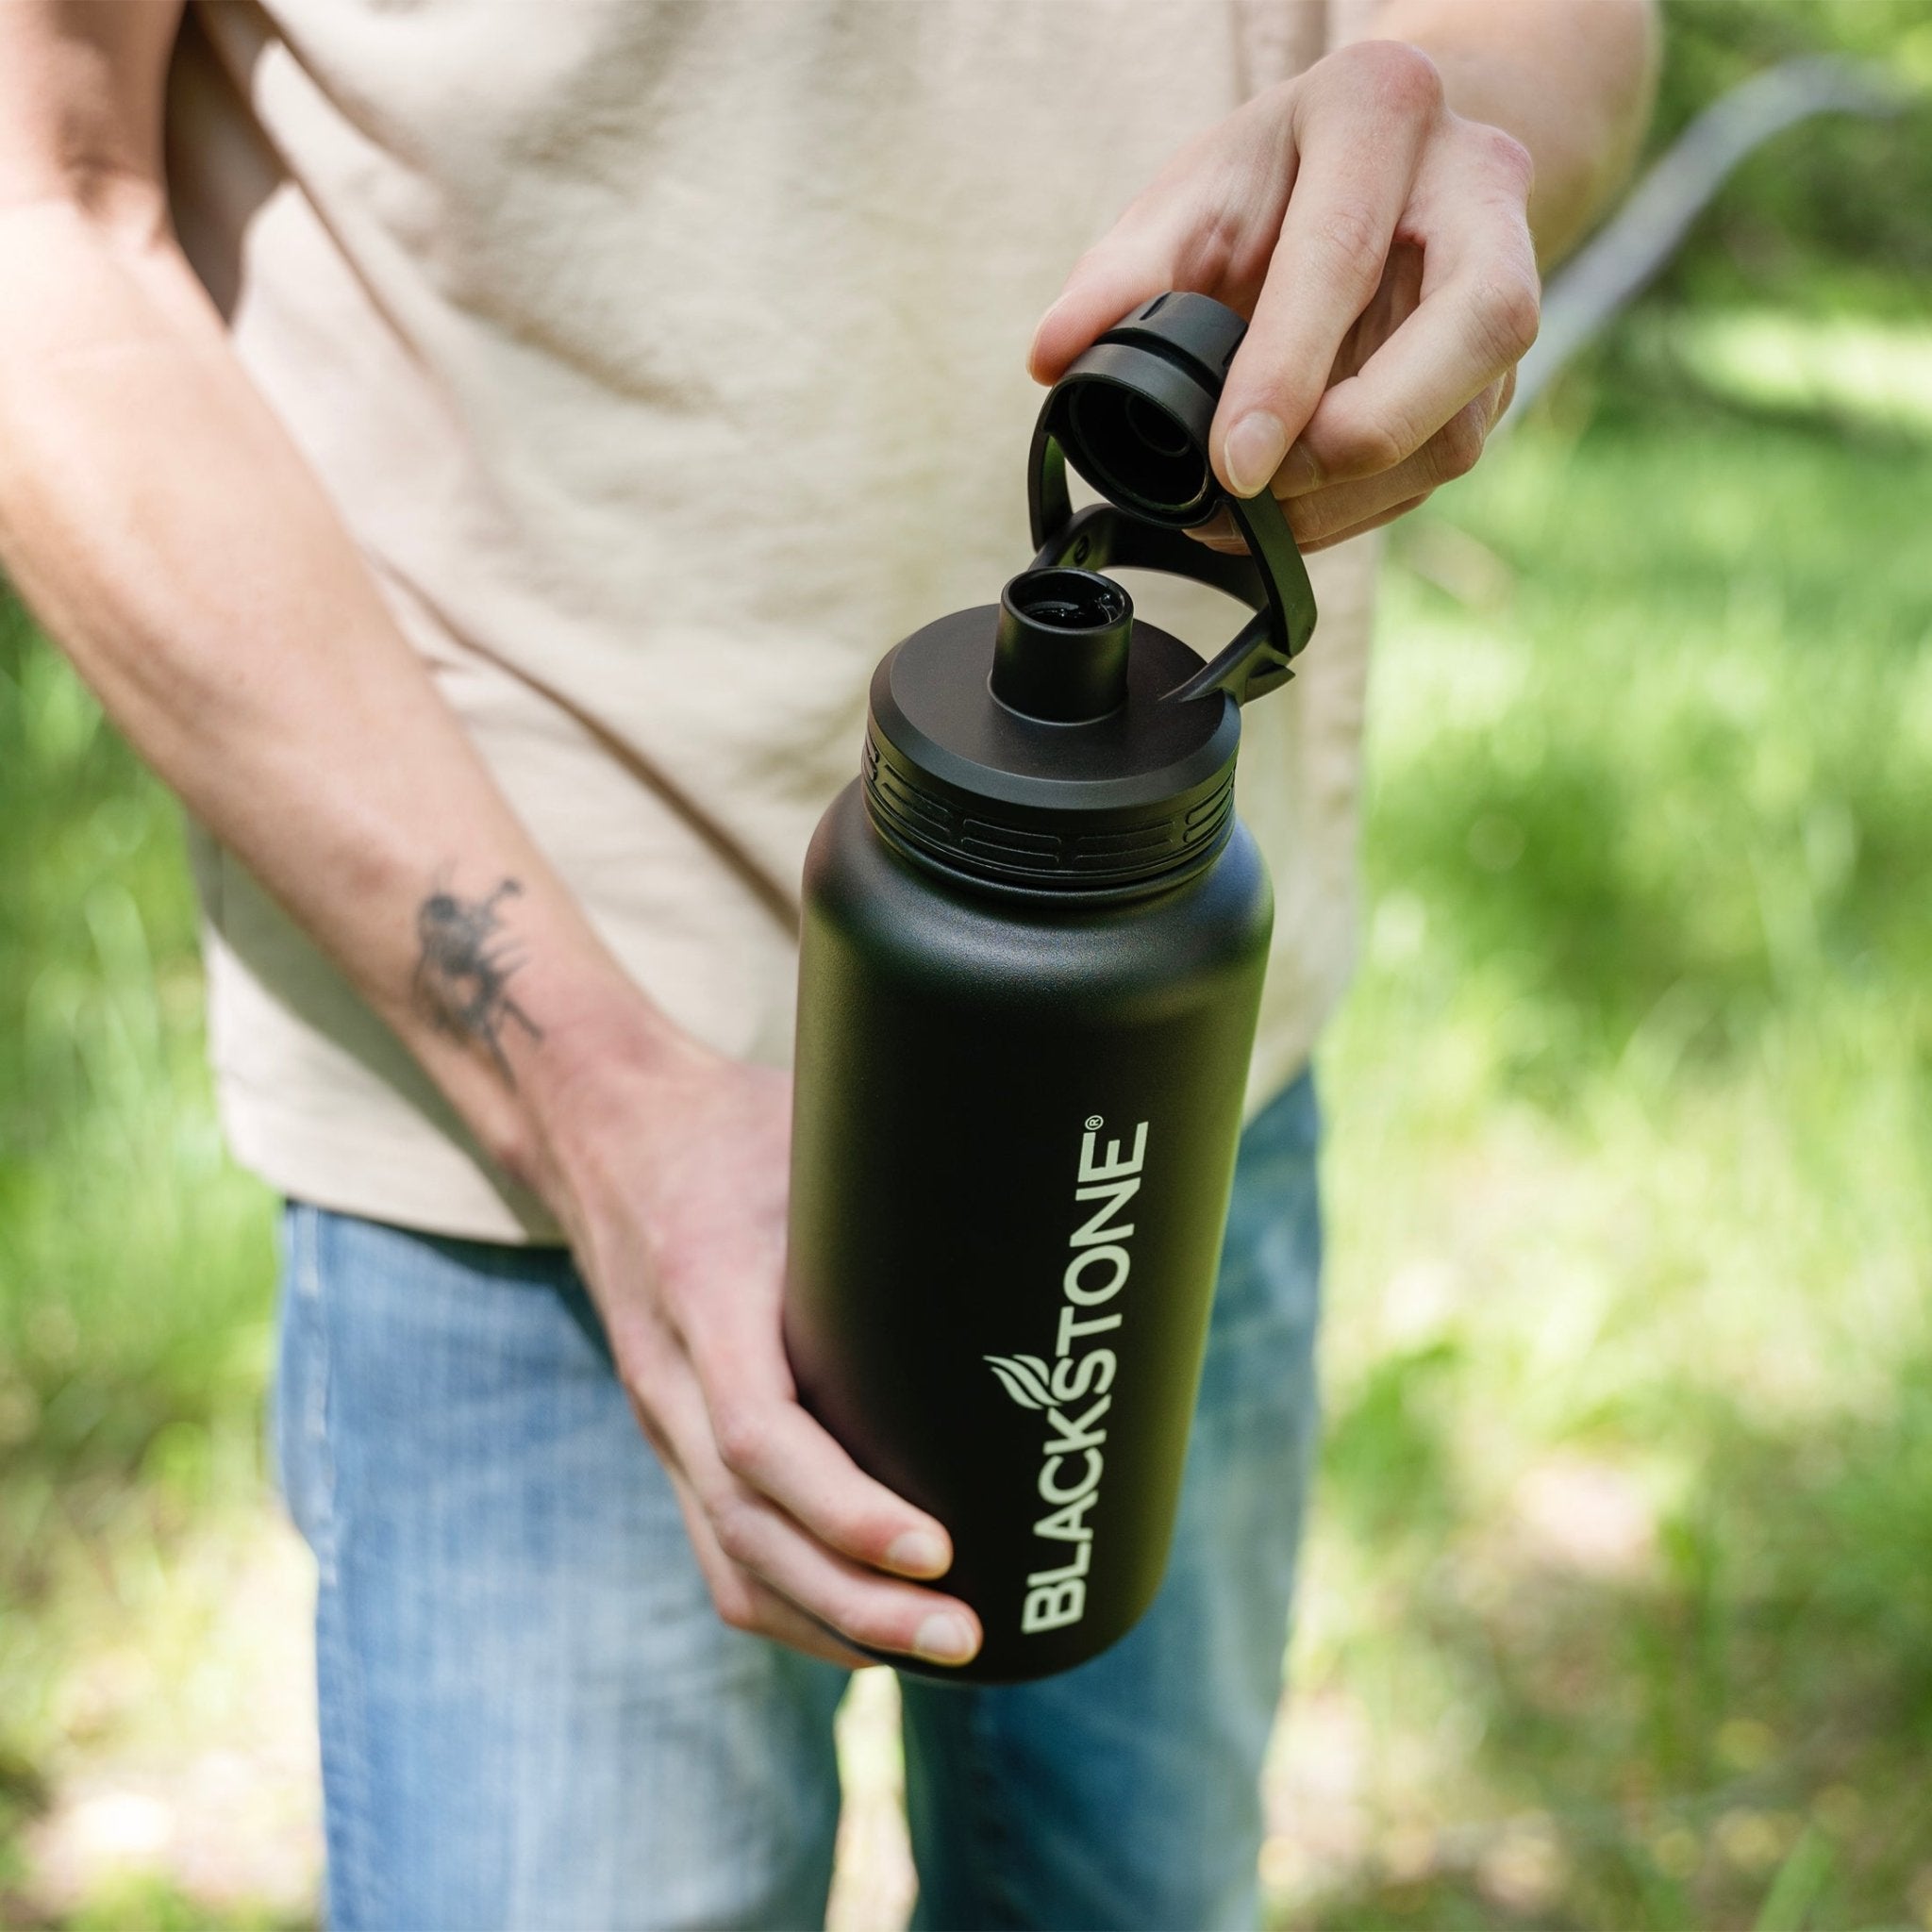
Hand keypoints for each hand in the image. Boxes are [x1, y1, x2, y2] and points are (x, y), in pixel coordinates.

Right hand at [535, 1030, 982, 1670]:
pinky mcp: (674, 1435)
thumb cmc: (733, 1121)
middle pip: (750, 1529)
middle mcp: (671, 1371)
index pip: (759, 1431)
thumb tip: (1044, 1180)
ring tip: (941, 1650)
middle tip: (969, 1633)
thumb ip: (904, 1163)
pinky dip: (792, 1607)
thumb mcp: (812, 1123)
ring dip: (831, 1625)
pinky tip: (866, 1632)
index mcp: (706, 1287)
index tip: (938, 1546)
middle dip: (859, 1602)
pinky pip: (718, 1549)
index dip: (846, 1506)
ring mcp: (664, 1415)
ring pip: (731, 1560)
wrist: (605, 1129)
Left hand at [1029, 39, 1539, 551]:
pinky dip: (1361, 507)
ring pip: (1467, 420)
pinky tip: (1292, 514)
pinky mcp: (1498, 366)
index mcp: (1383, 109)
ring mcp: (1513, 277)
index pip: (1346, 255)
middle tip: (1266, 486)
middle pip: (1480, 328)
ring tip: (1258, 516)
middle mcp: (1478, 186)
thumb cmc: (1271, 177)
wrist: (1366, 166)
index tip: (1230, 464)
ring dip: (1358, 493)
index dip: (1286, 374)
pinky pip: (1445, 459)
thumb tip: (1051, 359)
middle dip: (1367, 432)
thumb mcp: (1186, 197)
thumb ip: (1118, 276)